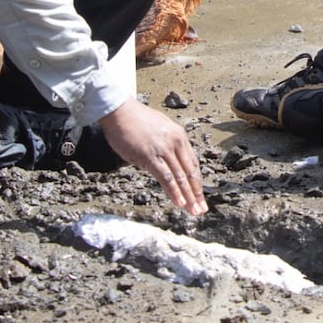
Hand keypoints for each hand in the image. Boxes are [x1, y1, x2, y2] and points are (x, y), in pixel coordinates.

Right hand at [99, 98, 207, 216]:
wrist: (121, 111)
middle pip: (190, 172)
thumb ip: (167, 146)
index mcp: (179, 136)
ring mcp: (163, 150)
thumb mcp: (160, 129)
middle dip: (196, 193)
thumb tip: (166, 162)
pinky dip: (174, 191)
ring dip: (188, 196)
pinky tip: (179, 202)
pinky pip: (165, 177)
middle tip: (201, 209)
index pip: (192, 163)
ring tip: (193, 211)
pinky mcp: (150, 156)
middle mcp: (175, 143)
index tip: (199, 195)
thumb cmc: (136, 120)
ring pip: (180, 177)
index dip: (196, 182)